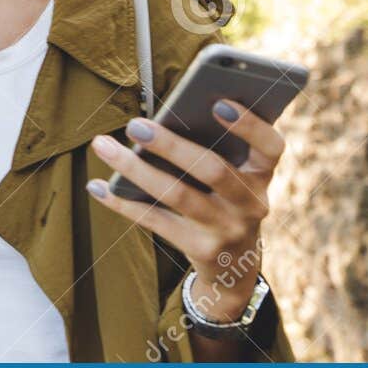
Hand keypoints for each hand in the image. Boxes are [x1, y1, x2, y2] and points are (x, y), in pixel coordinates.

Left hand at [85, 101, 284, 319]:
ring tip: (103, 145)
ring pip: (177, 195)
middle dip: (171, 145)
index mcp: (262, 175)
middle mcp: (251, 204)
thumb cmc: (224, 198)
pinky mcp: (201, 249)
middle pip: (212, 170)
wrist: (234, 265)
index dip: (249, 125)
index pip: (270, 147)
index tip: (218, 102)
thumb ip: (214, 147)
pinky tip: (96, 186)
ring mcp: (227, 229)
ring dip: (135, 168)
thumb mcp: (234, 176)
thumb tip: (164, 115)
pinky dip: (122, 202)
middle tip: (134, 125)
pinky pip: (155, 221)